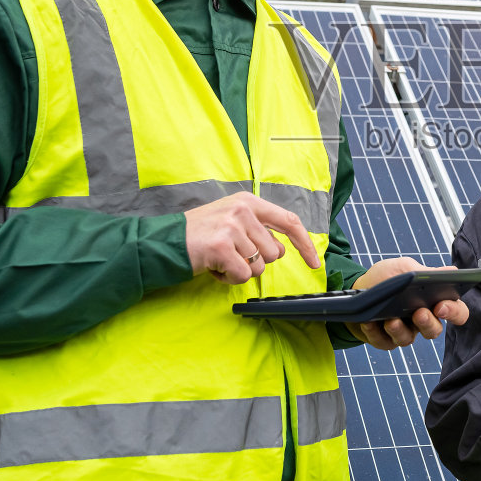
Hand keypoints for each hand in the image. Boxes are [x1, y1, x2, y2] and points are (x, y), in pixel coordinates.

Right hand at [184, 192, 319, 284]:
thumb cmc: (201, 234)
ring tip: (220, 259)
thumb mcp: (232, 220)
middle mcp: (243, 210)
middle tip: (231, 254)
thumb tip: (282, 248)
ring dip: (240, 270)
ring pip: (258, 267)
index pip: (289, 222)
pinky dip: (228, 278)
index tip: (315, 262)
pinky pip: (242, 276)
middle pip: (274, 253)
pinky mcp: (221, 246)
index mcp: (249, 202)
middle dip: (256, 262)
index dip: (305, 244)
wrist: (165, 241)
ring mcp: (232, 227)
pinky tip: (214, 267)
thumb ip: (258, 229)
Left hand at [346, 258, 470, 349]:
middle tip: (419, 313)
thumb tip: (451, 271)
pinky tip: (369, 322)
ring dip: (399, 330)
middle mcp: (422, 320)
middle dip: (428, 323)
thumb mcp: (404, 268)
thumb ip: (424, 272)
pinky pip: (383, 342)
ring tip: (391, 319)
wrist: (356, 288)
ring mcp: (404, 332)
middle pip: (434, 330)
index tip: (442, 305)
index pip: (456, 311)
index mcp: (434, 301)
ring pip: (408, 340)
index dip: (454, 312)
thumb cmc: (385, 278)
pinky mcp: (385, 341)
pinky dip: (375, 332)